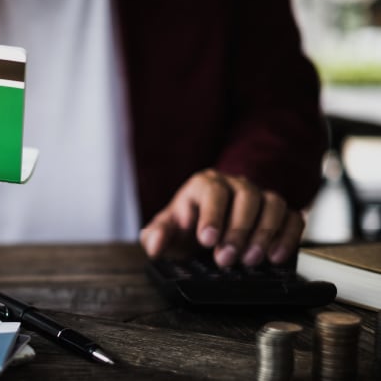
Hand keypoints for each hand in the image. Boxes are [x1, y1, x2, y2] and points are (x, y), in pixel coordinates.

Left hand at [139, 169, 303, 266]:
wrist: (207, 229)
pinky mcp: (280, 213)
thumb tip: (154, 244)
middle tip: (226, 259)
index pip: (212, 191)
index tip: (207, 240)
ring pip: (272, 204)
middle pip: (246, 197)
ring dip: (264, 234)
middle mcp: (236, 185)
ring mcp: (260, 197)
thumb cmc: (187, 227)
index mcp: (205, 185)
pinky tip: (276, 258)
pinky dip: (288, 236)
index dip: (212, 215)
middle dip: (237, 230)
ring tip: (251, 261)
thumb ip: (156, 235)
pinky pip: (293, 217)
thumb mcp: (167, 230)